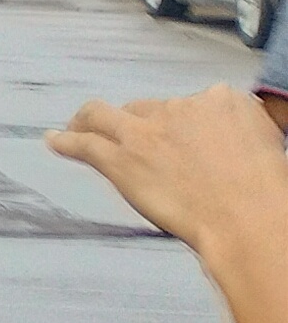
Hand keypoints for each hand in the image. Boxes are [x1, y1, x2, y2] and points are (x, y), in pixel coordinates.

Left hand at [48, 83, 287, 256]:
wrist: (250, 222)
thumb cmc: (267, 196)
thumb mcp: (269, 148)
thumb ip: (243, 134)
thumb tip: (240, 143)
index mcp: (222, 101)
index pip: (193, 104)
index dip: (187, 125)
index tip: (186, 138)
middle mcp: (180, 108)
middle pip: (150, 110)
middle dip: (146, 129)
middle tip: (145, 150)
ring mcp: (146, 131)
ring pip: (105, 115)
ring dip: (89, 120)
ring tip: (78, 125)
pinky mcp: (122, 158)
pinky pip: (85, 144)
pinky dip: (67, 142)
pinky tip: (55, 140)